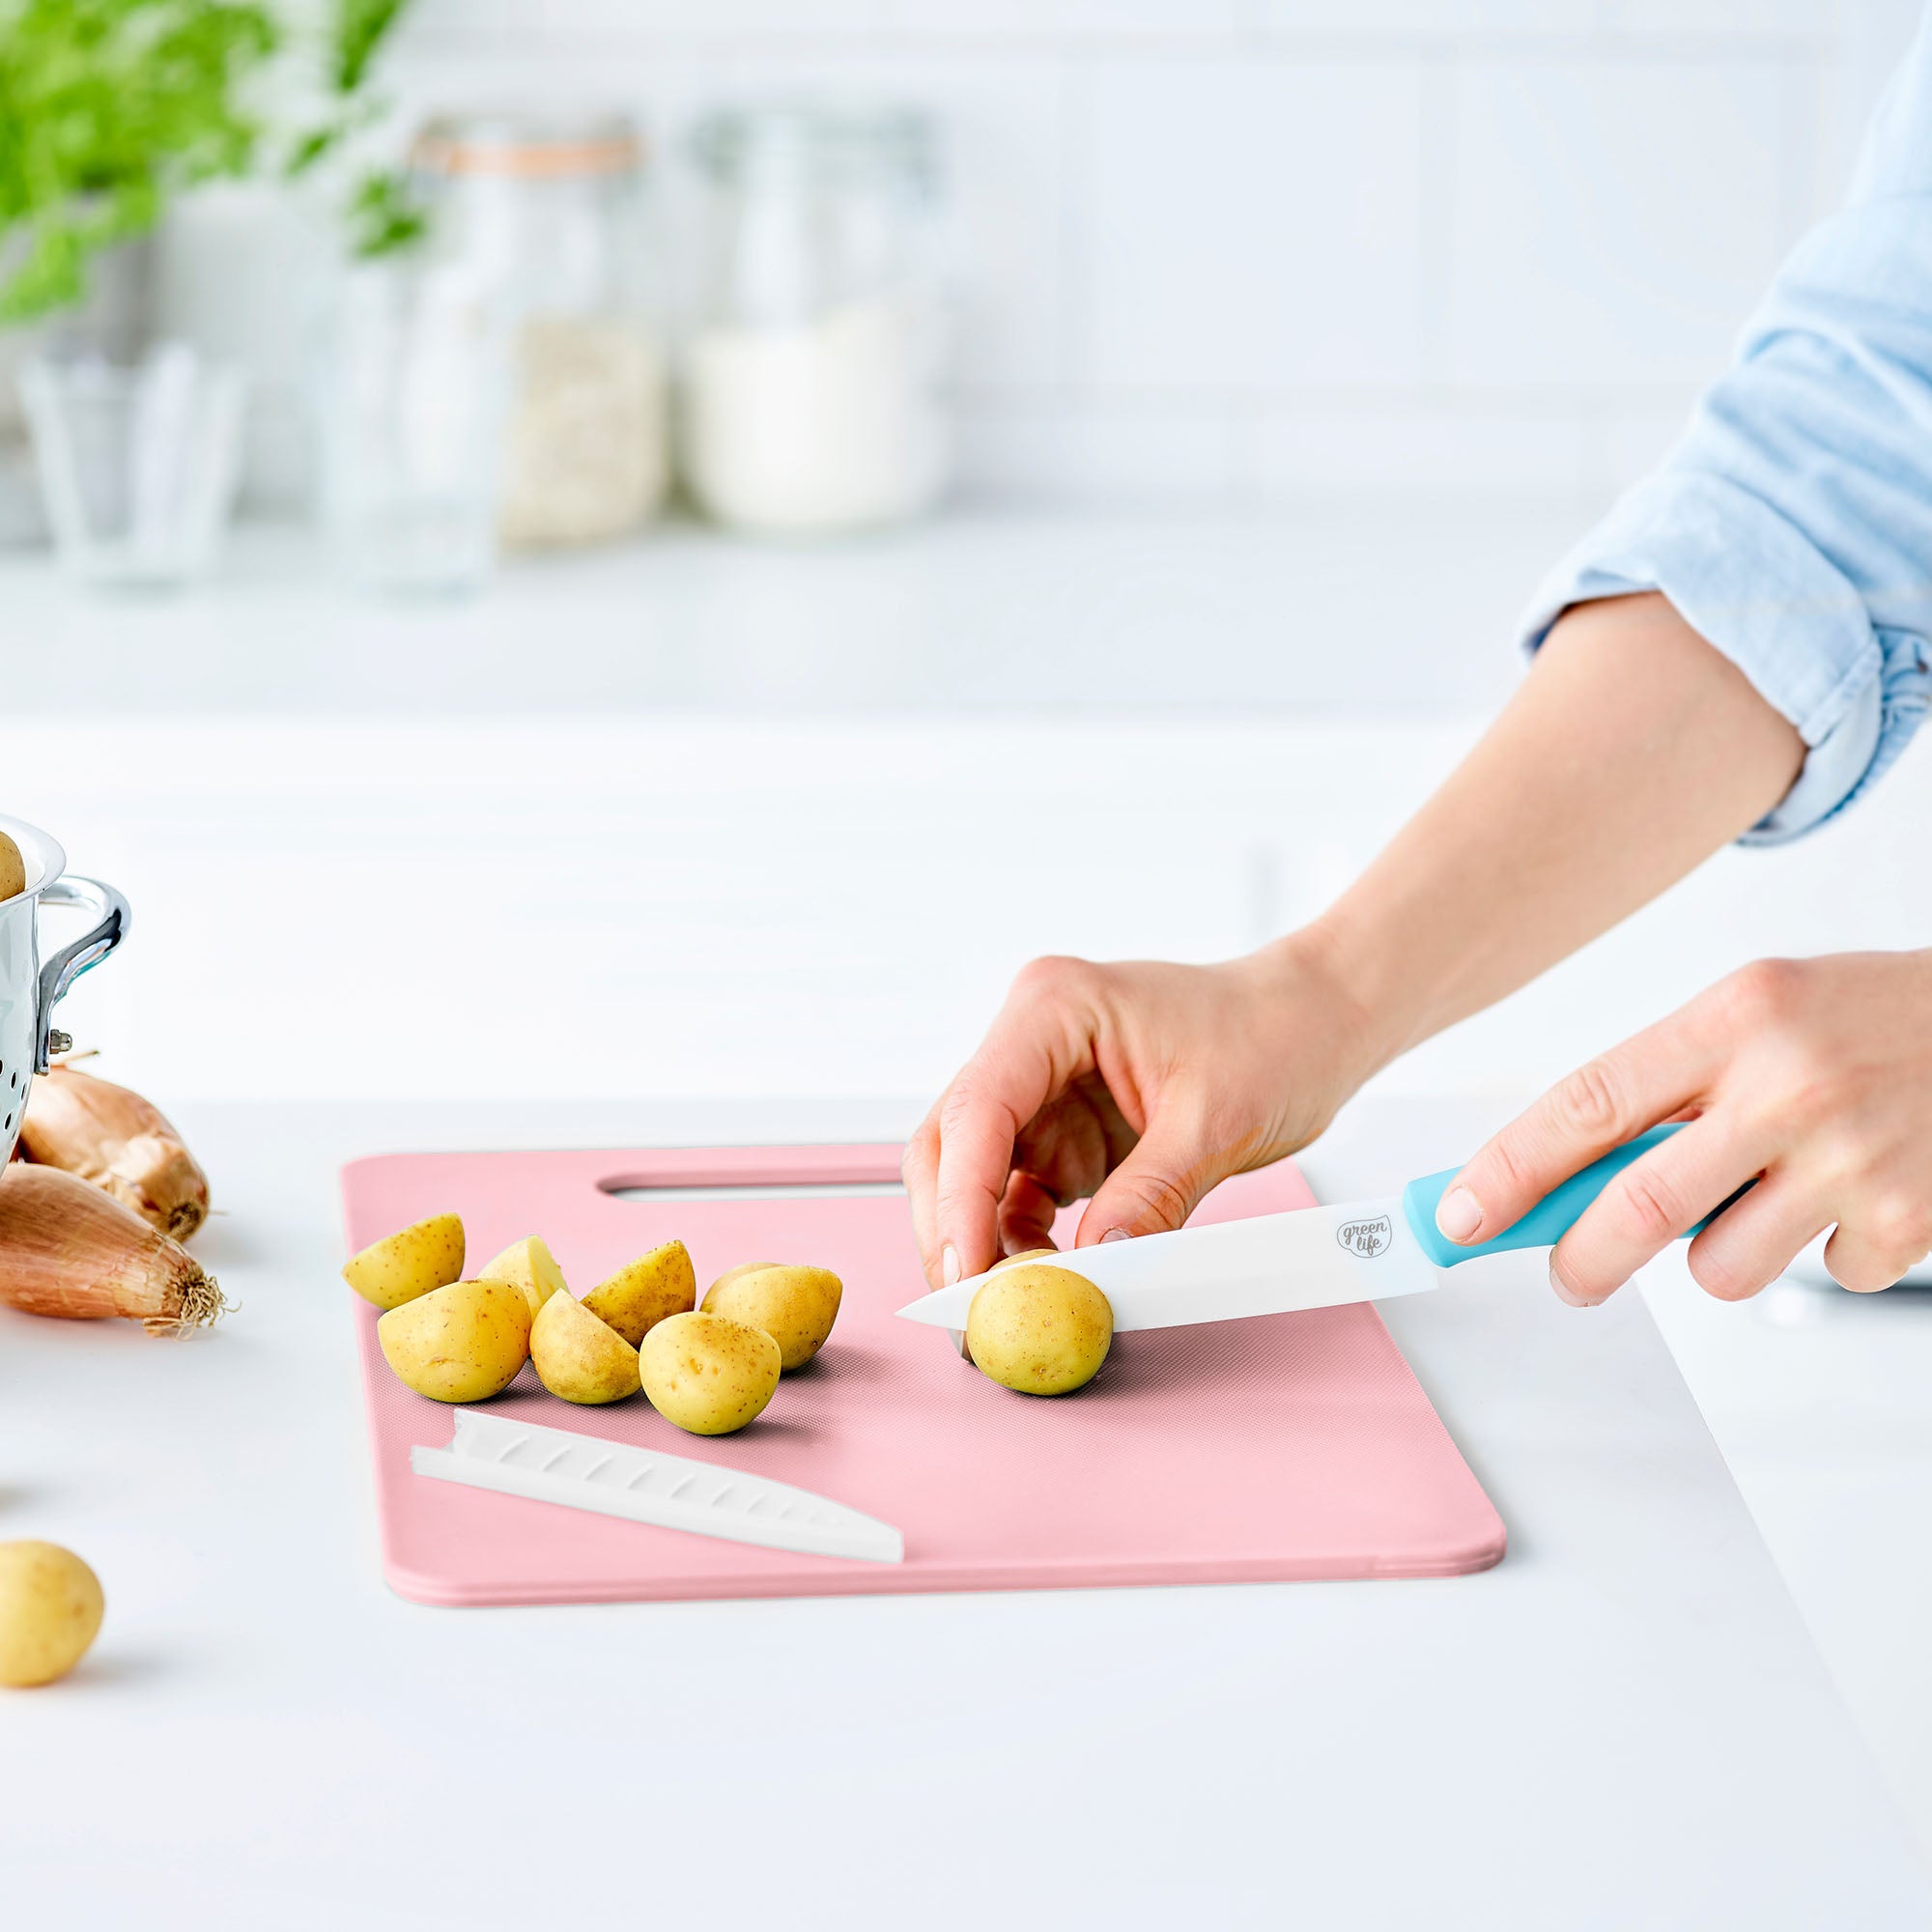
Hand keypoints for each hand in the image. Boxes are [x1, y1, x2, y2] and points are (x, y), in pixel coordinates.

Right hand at [902, 931, 1382, 1290]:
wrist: (1311, 1023)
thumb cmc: (1273, 1037)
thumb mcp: (1218, 1122)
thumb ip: (1151, 1196)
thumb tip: (1094, 1268)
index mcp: (1055, 1007)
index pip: (980, 1106)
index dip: (961, 1196)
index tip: (967, 1271)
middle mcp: (1031, 1041)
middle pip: (951, 1140)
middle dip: (952, 1226)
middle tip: (970, 1308)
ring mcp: (1040, 1087)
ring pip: (972, 1173)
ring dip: (981, 1241)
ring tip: (1008, 1307)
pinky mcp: (1060, 1129)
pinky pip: (1017, 1192)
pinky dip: (1019, 1241)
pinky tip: (1039, 1280)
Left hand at [1436, 951, 1931, 1302]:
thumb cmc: (1867, 1020)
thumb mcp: (1756, 1015)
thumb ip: (1667, 1087)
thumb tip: (1560, 1177)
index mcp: (1735, 1017)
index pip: (1587, 1104)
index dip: (1509, 1170)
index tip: (1460, 1215)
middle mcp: (1790, 1084)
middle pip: (1636, 1206)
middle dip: (1579, 1257)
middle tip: (1569, 1274)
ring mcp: (1852, 1156)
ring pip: (1717, 1266)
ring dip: (1717, 1253)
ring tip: (1765, 1196)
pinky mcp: (1906, 1219)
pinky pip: (1816, 1276)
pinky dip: (1822, 1252)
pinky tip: (1855, 1194)